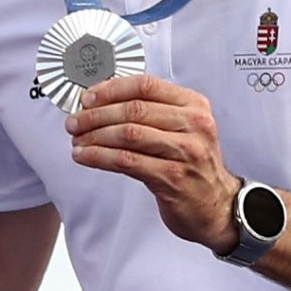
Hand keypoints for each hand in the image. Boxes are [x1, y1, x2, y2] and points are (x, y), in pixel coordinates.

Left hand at [65, 74, 240, 251]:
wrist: (217, 205)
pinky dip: (99, 156)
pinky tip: (84, 156)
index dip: (111, 89)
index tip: (88, 98)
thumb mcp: (182, 129)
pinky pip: (127, 161)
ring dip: (94, 136)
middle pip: (134, 109)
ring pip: (128, 134)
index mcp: (194, 105)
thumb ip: (151, 112)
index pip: (145, 85)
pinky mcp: (173, 177)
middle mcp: (194, 124)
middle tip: (74, 122)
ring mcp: (185, 151)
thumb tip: (101, 103)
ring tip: (77, 140)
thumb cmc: (192, 165)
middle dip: (95, 115)